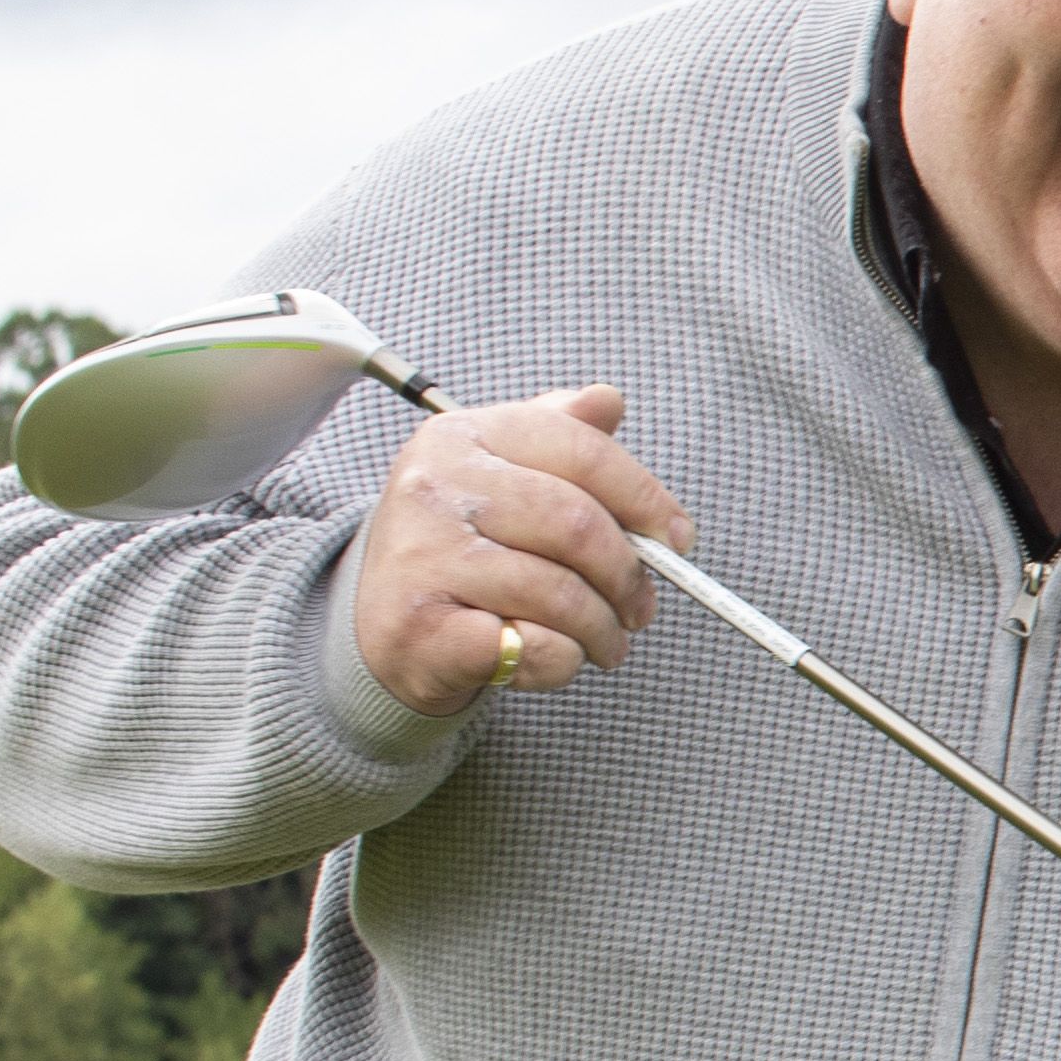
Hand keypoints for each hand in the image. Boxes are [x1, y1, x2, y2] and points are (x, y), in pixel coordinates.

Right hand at [352, 386, 682, 717]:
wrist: (381, 627)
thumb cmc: (461, 547)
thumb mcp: (499, 474)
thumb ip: (557, 435)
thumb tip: (608, 400)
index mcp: (461, 435)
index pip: (582, 452)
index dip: (646, 500)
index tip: (679, 539)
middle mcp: (434, 487)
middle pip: (577, 526)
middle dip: (628, 577)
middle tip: (641, 608)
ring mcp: (422, 556)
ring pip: (560, 593)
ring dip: (603, 630)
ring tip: (606, 641)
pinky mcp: (421, 626)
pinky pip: (532, 645)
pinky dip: (562, 661)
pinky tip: (556, 656)